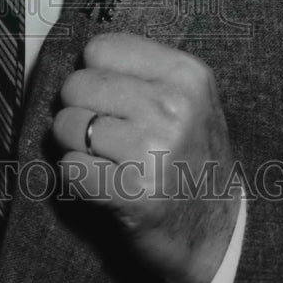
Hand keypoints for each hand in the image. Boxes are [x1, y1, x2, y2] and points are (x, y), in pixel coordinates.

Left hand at [52, 32, 239, 282]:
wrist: (216, 233)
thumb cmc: (189, 157)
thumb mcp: (187, 99)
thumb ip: (139, 71)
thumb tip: (79, 61)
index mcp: (185, 75)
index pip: (99, 49)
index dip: (95, 74)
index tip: (111, 99)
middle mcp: (173, 107)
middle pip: (77, 85)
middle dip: (79, 110)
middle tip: (104, 134)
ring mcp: (154, 149)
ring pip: (67, 125)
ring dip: (74, 145)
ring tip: (104, 158)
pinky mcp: (133, 192)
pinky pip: (69, 167)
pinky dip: (75, 178)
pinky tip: (103, 183)